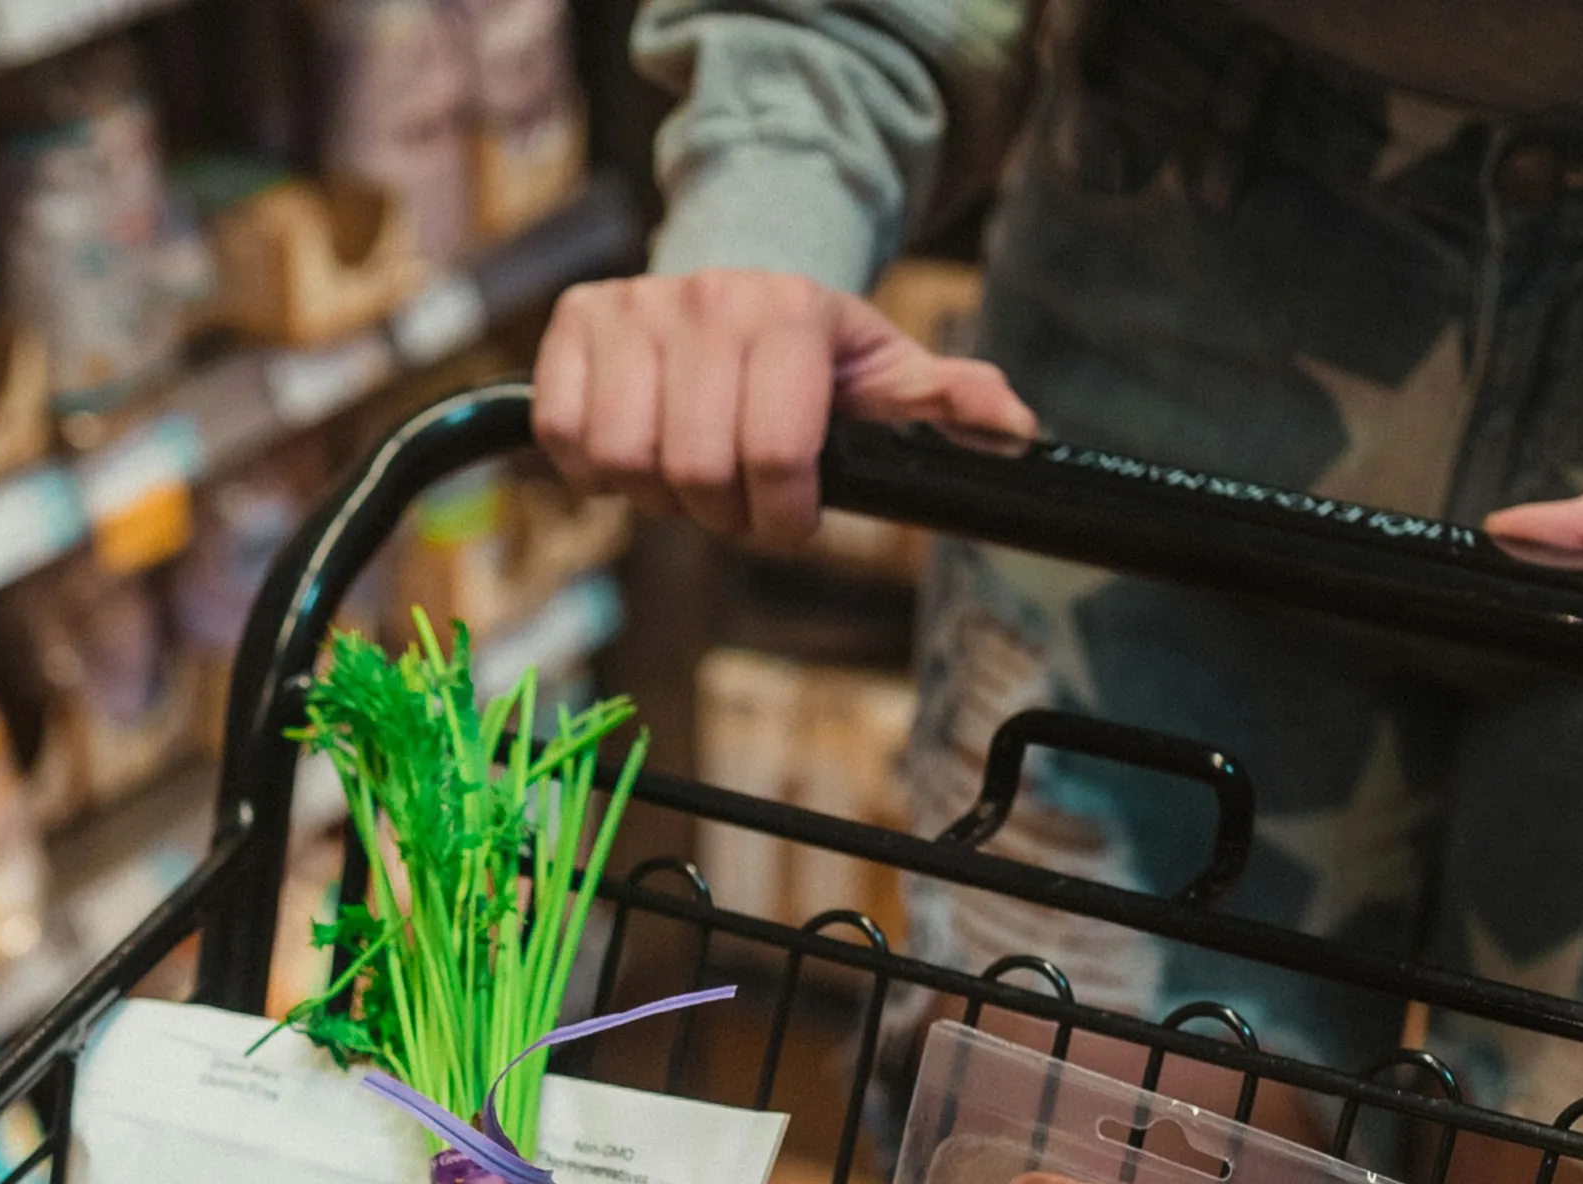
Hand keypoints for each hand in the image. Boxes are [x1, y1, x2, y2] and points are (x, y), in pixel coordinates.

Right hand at [536, 268, 1036, 547]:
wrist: (734, 267)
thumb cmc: (810, 345)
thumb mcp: (885, 368)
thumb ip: (949, 403)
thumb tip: (1017, 432)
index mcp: (790, 315)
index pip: (774, 456)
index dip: (781, 516)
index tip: (790, 517)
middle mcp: (706, 300)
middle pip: (693, 470)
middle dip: (719, 512)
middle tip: (735, 498)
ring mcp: (634, 306)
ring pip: (624, 458)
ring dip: (655, 494)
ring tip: (685, 472)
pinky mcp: (577, 320)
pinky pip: (565, 434)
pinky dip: (593, 471)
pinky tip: (633, 455)